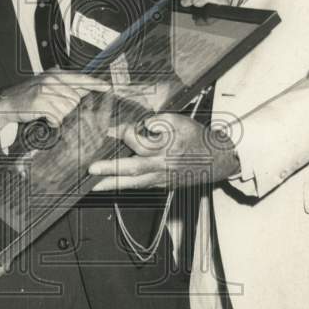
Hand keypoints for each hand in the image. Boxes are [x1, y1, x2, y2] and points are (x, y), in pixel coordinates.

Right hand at [0, 69, 109, 127]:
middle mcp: (52, 80)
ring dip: (60, 116)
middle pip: (76, 99)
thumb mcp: (47, 83)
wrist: (8, 101)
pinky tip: (45, 117)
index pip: (81, 77)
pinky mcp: (40, 103)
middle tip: (55, 108)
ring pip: (67, 109)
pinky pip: (56, 117)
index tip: (107, 87)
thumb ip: (66, 85)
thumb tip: (87, 89)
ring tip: (48, 112)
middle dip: (69, 108)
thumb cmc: (29, 94)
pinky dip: (52, 122)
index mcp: (56, 74)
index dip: (95, 83)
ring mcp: (46, 91)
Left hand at [88, 112, 239, 190]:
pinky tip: (109, 186)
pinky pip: (139, 187)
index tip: (111, 129)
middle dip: (111, 169)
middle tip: (92, 169)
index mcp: (168, 149)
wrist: (216, 160)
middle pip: (134, 168)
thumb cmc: (197, 139)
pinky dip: (123, 187)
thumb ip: (161, 121)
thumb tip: (143, 124)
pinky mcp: (162, 185)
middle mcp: (163, 167)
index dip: (126, 134)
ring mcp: (162, 179)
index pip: (142, 143)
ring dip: (112, 184)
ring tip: (92, 186)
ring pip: (134, 184)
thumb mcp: (181, 122)